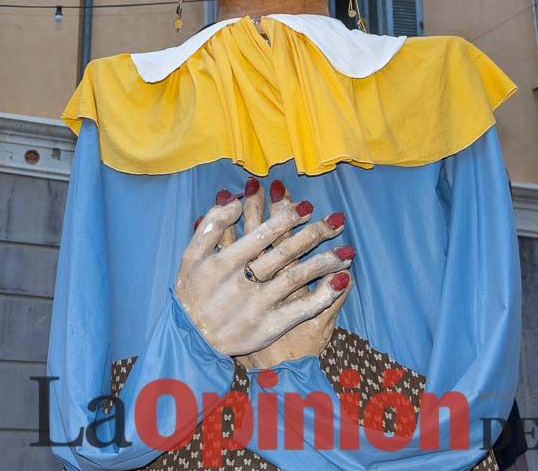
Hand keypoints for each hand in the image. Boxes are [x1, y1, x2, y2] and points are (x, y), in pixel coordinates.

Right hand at [174, 182, 349, 356]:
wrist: (192, 339)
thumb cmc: (192, 291)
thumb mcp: (190, 255)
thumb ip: (210, 225)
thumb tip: (234, 199)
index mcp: (224, 262)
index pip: (260, 235)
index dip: (284, 219)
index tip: (305, 207)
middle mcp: (242, 282)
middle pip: (283, 254)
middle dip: (313, 234)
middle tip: (335, 221)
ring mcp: (258, 305)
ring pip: (296, 279)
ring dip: (324, 263)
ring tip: (346, 251)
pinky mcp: (269, 326)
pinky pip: (300, 310)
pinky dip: (323, 296)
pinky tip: (340, 282)